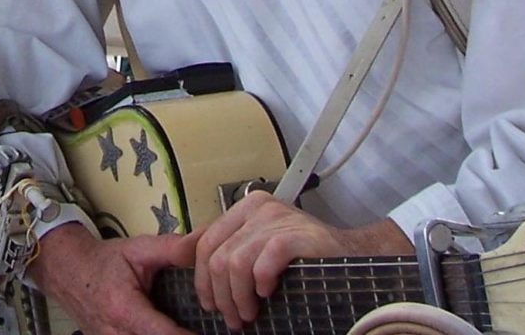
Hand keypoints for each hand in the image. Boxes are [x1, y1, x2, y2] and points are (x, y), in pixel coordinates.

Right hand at [27, 222, 194, 334]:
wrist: (68, 271)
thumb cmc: (104, 261)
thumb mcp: (139, 248)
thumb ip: (172, 248)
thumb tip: (203, 241)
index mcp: (124, 310)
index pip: (162, 333)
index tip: (208, 334)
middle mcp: (114, 334)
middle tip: (203, 331)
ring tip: (189, 330)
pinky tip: (171, 331)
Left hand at [191, 192, 412, 329]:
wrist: (347, 255)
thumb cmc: (300, 257)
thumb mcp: (255, 248)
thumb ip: (221, 247)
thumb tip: (177, 252)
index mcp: (246, 207)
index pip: (205, 243)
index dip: (202, 281)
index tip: (212, 303)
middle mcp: (259, 206)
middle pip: (217, 258)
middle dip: (221, 297)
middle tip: (235, 317)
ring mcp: (278, 218)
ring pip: (233, 265)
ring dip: (239, 299)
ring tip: (251, 312)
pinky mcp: (294, 235)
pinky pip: (261, 265)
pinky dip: (261, 285)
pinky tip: (270, 291)